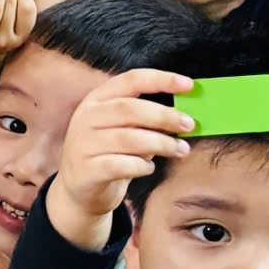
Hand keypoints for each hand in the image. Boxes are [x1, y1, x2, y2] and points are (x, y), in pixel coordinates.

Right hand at [46, 67, 196, 234]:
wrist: (78, 188)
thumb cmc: (109, 152)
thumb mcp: (122, 128)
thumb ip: (146, 118)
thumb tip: (184, 115)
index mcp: (97, 100)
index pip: (131, 80)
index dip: (161, 80)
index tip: (189, 85)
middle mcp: (86, 118)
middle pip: (130, 109)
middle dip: (164, 116)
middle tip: (189, 125)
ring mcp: (83, 144)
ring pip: (129, 139)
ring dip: (162, 143)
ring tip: (181, 149)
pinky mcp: (87, 170)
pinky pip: (123, 165)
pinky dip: (143, 166)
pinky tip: (148, 168)